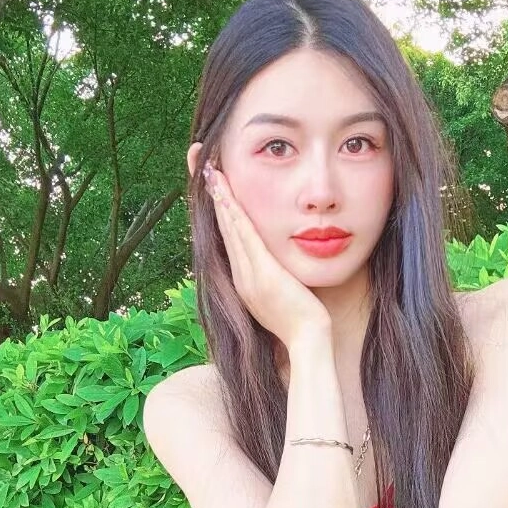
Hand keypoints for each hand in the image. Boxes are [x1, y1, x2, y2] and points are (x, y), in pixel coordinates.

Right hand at [204, 161, 332, 349]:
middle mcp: (240, 275)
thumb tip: (278, 267)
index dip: (219, 210)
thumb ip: (276, 279)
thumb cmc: (302, 321)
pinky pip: (243, 236)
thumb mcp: (283, 295)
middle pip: (222, 227)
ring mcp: (248, 274)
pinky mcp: (261, 272)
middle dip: (212, 196)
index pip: (228, 237)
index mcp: (244, 280)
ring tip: (210, 171)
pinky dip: (233, 213)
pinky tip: (225, 194)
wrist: (306, 341)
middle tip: (201, 166)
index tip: (214, 185)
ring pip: (229, 227)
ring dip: (219, 197)